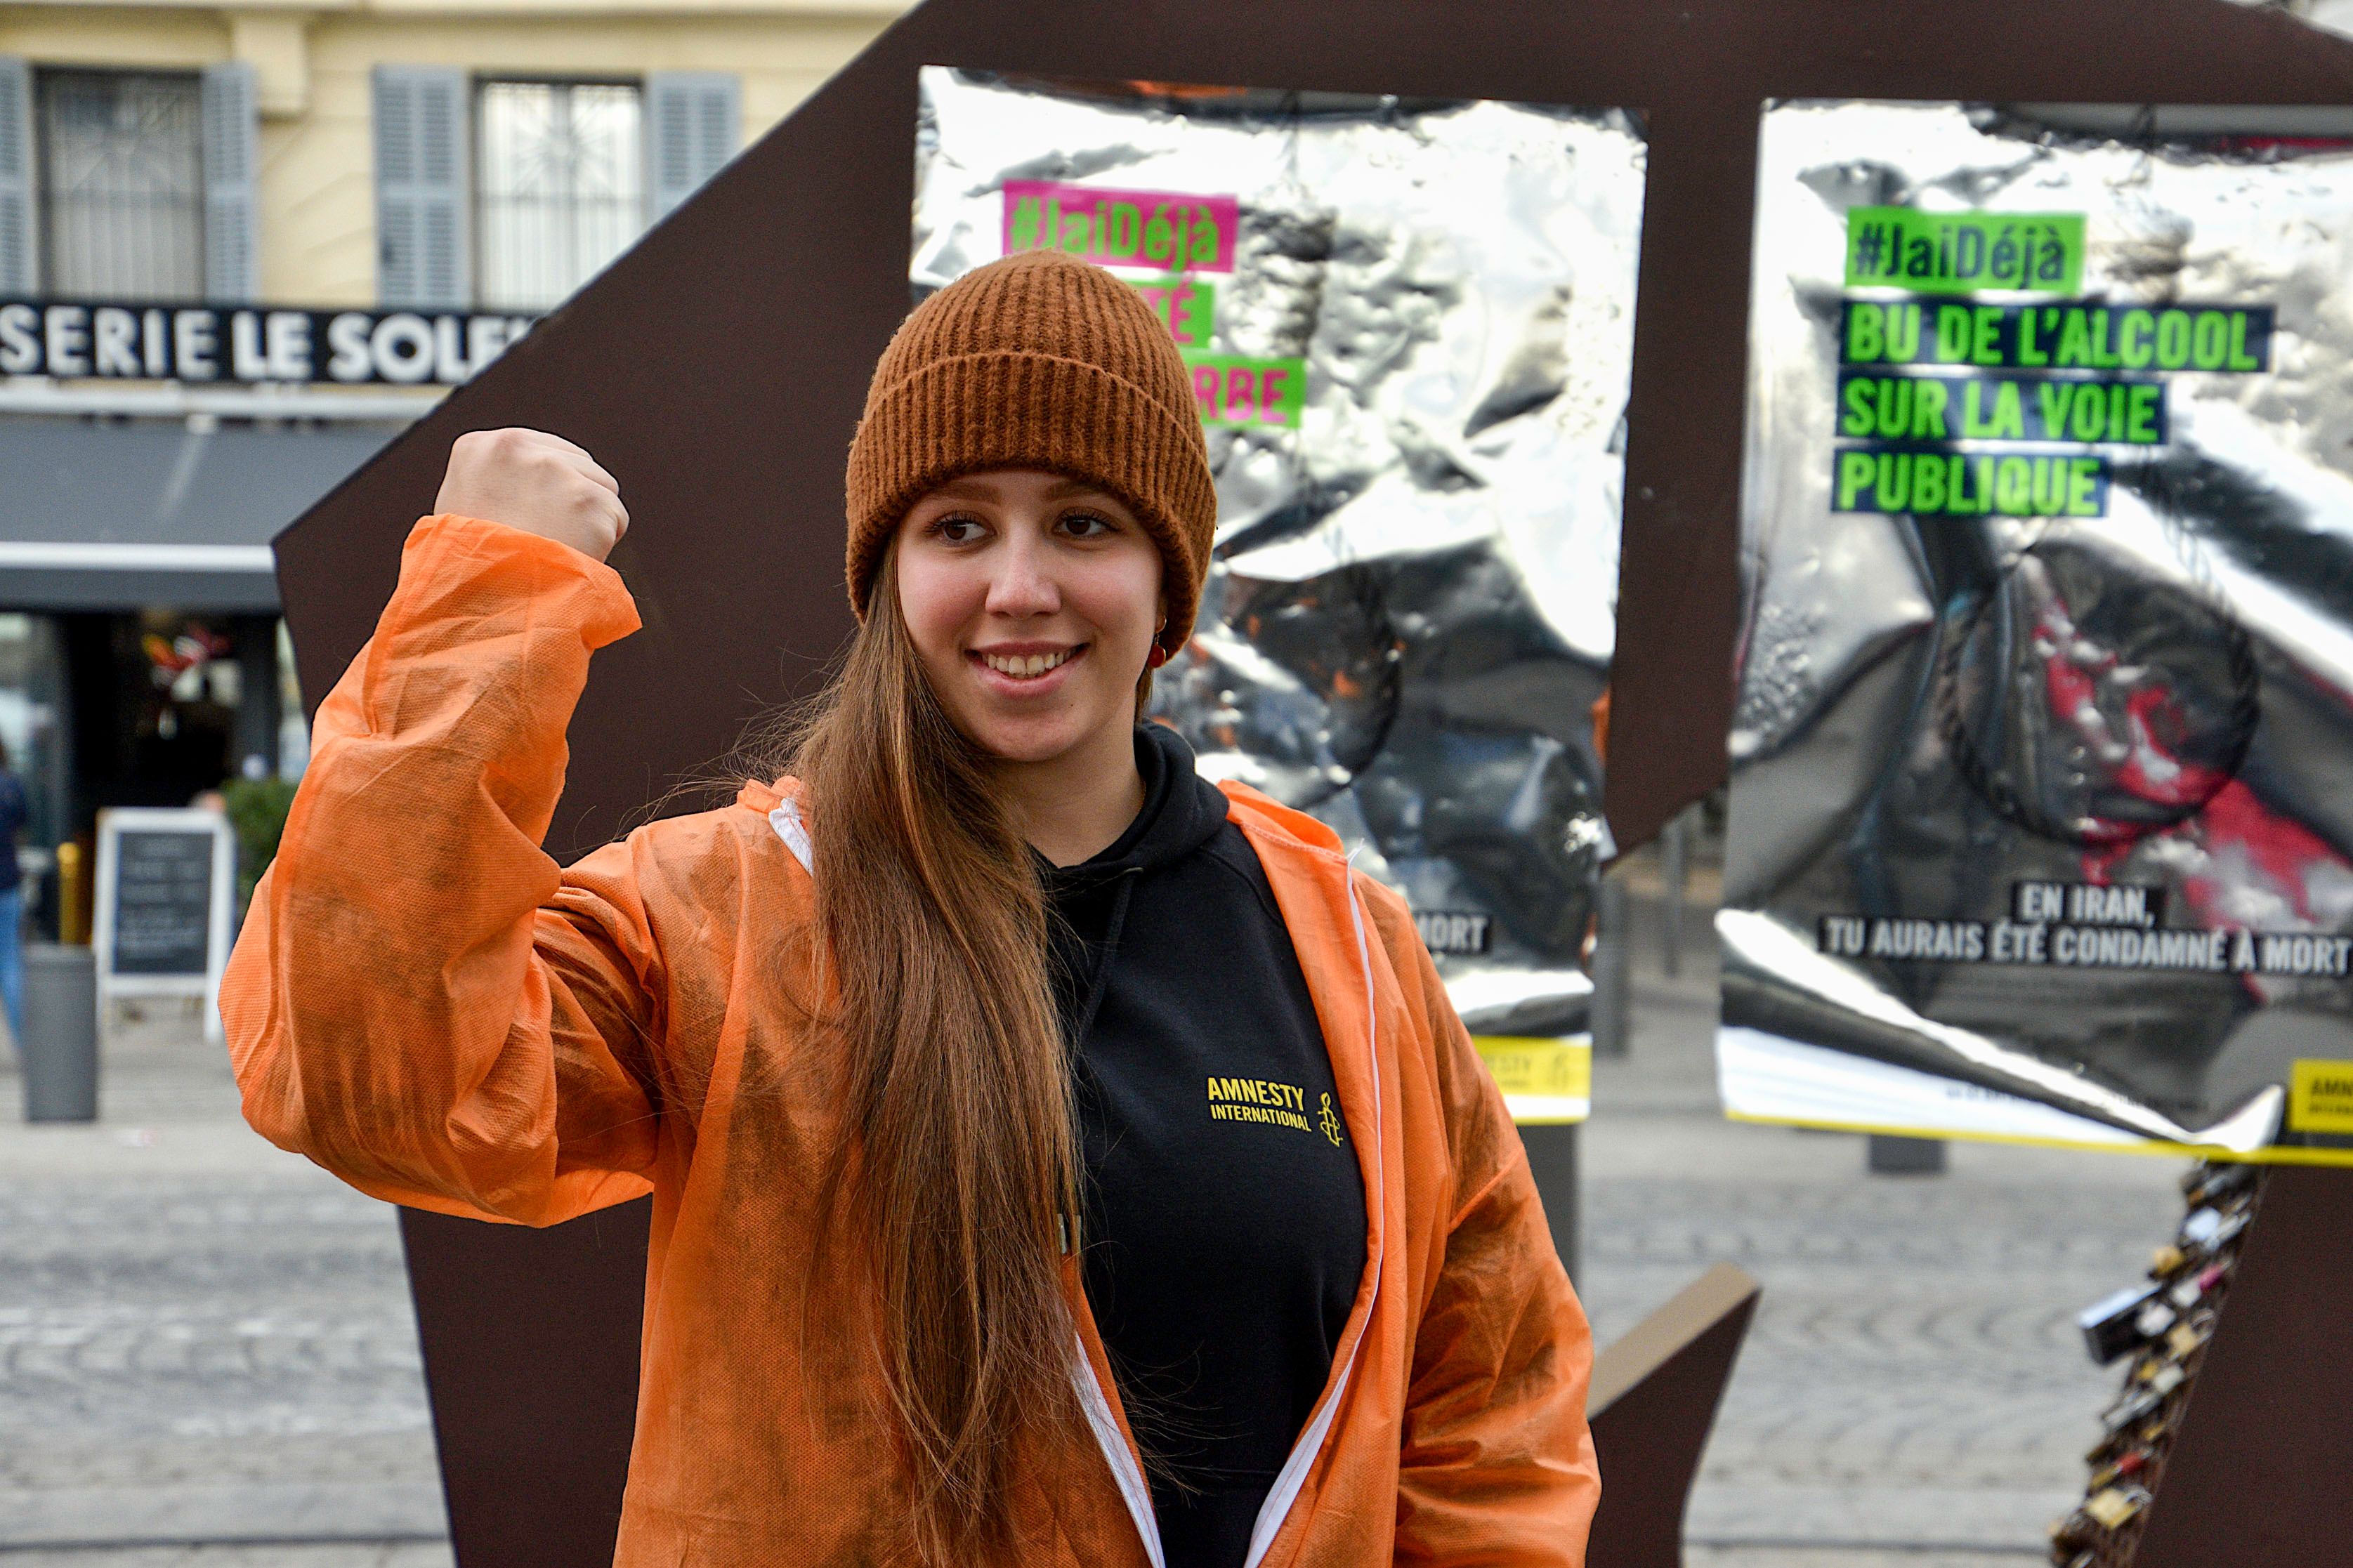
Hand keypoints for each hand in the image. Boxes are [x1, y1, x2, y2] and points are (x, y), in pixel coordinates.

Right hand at [434, 428, 628, 562]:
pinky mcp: (587, 499)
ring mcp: (554, 471)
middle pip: (580, 463)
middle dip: (573, 499)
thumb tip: (535, 469)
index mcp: (481, 445)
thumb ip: (498, 475)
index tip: (531, 516)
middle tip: (545, 536)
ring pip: (603, 486)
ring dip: (590, 519)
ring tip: (555, 546)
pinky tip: (572, 555)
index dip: (549, 489)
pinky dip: (605, 541)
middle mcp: (516, 448)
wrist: (485, 605)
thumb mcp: (464, 502)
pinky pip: (617, 517)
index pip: (548, 451)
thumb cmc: (472, 566)